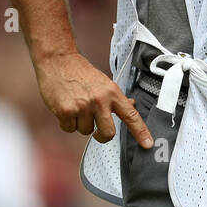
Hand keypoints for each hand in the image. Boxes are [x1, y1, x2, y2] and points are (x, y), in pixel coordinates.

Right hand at [34, 51, 152, 148]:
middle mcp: (99, 100)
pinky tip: (66, 107)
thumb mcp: (104, 82)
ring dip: (80, 124)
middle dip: (102, 136)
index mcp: (112, 93)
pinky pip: (69, 129)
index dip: (141, 131)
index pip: (131, 115)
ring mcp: (82, 106)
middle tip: (97, 131)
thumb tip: (132, 105)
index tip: (147, 144)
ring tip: (76, 106)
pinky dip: (67, 122)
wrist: (58, 61)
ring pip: (85, 131)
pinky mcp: (65, 111)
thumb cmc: (82, 72)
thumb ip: (117, 97)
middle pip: (108, 133)